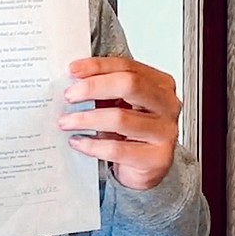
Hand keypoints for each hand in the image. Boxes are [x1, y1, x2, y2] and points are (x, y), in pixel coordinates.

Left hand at [58, 56, 180, 190]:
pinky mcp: (156, 158)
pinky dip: (92, 145)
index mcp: (160, 85)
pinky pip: (117, 149)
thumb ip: (104, 90)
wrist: (145, 168)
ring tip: (66, 121)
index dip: (98, 66)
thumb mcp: (120, 105)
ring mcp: (165, 132)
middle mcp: (167, 105)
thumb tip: (73, 81)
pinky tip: (78, 142)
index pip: (128, 67)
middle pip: (129, 85)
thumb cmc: (131, 133)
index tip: (72, 70)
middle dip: (93, 87)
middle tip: (69, 96)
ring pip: (120, 118)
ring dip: (86, 119)